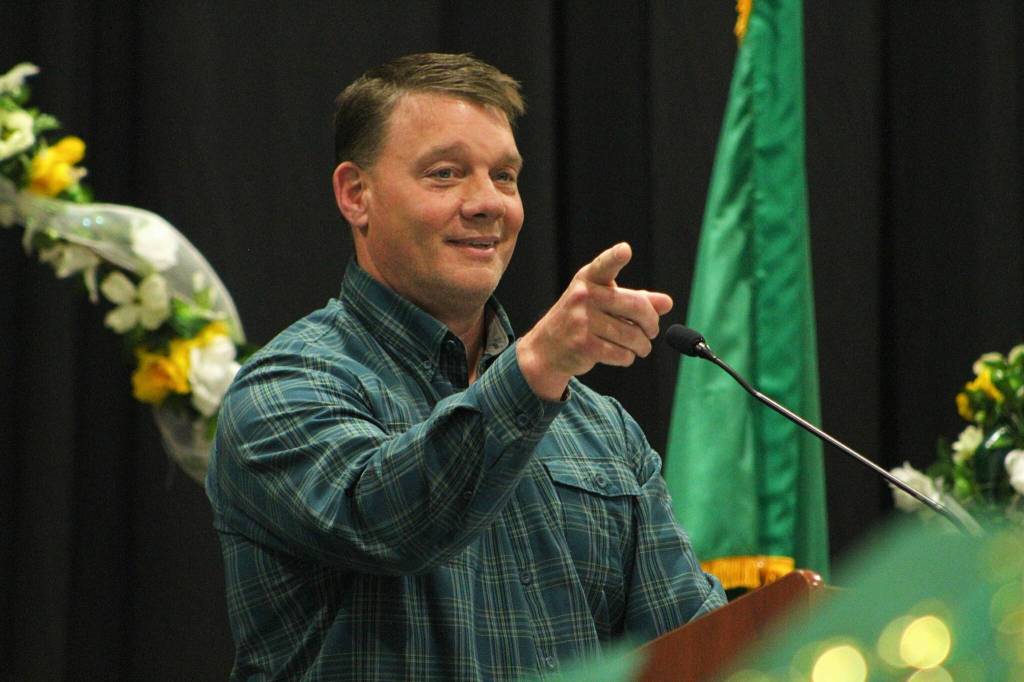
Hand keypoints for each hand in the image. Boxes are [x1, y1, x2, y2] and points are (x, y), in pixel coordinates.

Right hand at [516, 242, 672, 399]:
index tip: (625, 250)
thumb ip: (635, 300)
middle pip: (636, 306)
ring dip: (642, 345)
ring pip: (632, 335)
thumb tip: (667, 303)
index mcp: (589, 279)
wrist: (547, 348)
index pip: (604, 266)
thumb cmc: (581, 320)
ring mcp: (581, 321)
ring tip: (641, 347)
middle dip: (651, 323)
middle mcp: (584, 296)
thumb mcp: (603, 302)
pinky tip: (624, 355)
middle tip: (652, 331)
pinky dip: (628, 357)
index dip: (615, 257)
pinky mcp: (583, 345)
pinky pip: (622, 353)